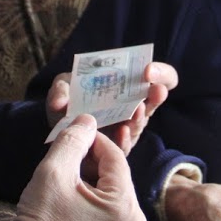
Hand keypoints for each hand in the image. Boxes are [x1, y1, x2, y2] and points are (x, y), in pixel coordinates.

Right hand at [17, 114, 145, 220]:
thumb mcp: (53, 171)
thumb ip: (73, 139)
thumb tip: (87, 121)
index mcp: (125, 207)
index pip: (115, 157)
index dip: (93, 140)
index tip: (74, 133)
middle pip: (117, 177)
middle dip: (93, 163)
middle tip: (67, 157)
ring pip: (114, 194)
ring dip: (94, 182)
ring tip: (67, 181)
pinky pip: (112, 215)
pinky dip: (96, 203)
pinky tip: (73, 202)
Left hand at [45, 62, 177, 154]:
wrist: (58, 125)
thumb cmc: (68, 99)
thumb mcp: (64, 86)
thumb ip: (61, 89)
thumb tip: (61, 104)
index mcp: (130, 84)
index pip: (162, 78)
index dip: (162, 73)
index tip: (148, 70)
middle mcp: (135, 105)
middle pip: (156, 100)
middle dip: (155, 96)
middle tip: (154, 91)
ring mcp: (128, 127)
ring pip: (140, 123)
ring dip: (139, 118)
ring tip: (136, 111)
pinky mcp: (116, 150)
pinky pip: (124, 147)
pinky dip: (123, 140)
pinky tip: (120, 133)